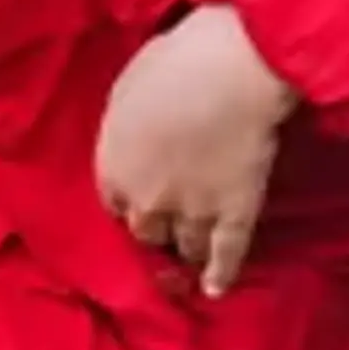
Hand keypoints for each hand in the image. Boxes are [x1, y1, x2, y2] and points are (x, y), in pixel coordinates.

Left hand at [95, 4, 296, 294]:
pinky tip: (216, 288)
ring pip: (184, 246)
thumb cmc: (176, 60)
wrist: (231, 68)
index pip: (113, 201)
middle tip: (166, 223)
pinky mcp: (235, 213)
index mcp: (114, 165)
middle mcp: (146, 199)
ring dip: (186, 249)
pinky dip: (221, 274)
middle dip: (155, 226)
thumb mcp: (128, 87)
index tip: (138, 193)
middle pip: (145, 230)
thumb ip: (124, 124)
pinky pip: (226, 254)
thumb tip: (133, 135)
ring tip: (191, 254)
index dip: (128, 197)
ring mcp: (192, 211)